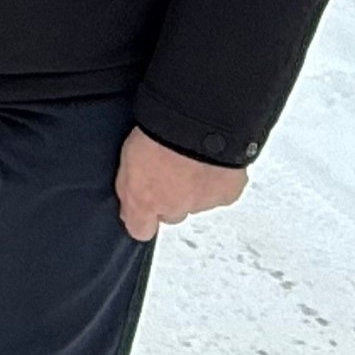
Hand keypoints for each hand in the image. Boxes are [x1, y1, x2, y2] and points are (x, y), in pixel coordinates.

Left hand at [115, 128, 247, 243]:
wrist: (196, 124)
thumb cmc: (157, 134)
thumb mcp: (127, 158)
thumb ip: (128, 186)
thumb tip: (130, 203)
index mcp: (143, 203)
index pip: (140, 230)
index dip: (144, 218)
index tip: (145, 205)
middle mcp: (173, 210)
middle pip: (172, 214)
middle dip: (172, 197)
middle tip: (172, 170)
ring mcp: (202, 204)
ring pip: (198, 202)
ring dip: (196, 186)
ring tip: (194, 158)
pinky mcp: (227, 194)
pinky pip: (222, 191)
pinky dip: (220, 179)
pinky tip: (215, 161)